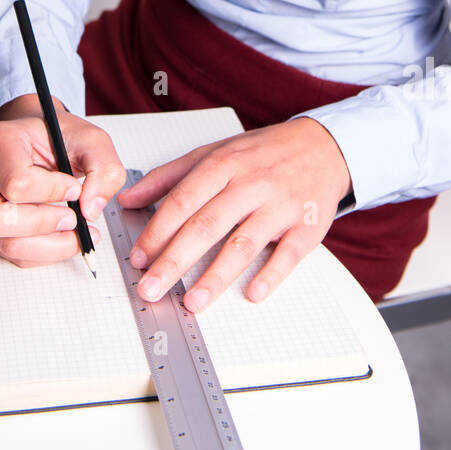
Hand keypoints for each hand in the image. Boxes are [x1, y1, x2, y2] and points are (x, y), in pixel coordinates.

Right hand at [0, 95, 126, 266]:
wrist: (39, 140)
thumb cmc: (58, 138)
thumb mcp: (92, 142)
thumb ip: (104, 170)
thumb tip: (90, 210)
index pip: (16, 183)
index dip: (53, 193)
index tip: (75, 188)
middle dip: (43, 225)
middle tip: (73, 218)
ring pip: (1, 241)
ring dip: (45, 246)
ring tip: (74, 234)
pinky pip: (7, 252)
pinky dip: (39, 252)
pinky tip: (60, 238)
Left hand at [118, 117, 351, 308]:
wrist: (322, 147)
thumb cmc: (262, 154)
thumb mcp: (214, 153)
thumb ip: (169, 176)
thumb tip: (128, 199)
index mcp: (223, 164)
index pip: (183, 200)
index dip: (158, 230)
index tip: (138, 258)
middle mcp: (250, 184)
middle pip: (206, 225)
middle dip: (175, 260)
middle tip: (151, 288)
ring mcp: (279, 206)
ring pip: (243, 243)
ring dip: (215, 276)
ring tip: (192, 302)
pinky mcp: (307, 225)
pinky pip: (288, 254)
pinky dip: (271, 274)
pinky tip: (253, 293)